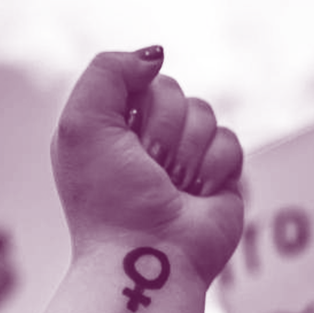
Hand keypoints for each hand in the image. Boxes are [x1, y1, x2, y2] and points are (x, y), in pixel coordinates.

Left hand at [50, 46, 243, 283]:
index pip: (141, 79)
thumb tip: (156, 57)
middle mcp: (149, 139)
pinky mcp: (221, 176)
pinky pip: (231, 142)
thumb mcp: (83, 123)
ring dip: (188, 153)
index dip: (137, 104)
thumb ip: (109, 71)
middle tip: (150, 168)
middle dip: (165, 130)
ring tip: (173, 187)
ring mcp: (187, 157)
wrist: (150, 255)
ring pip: (206, 115)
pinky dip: (214, 168)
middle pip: (176, 92)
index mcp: (112, 125)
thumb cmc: (109, 199)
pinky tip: (197, 195)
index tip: (125, 140)